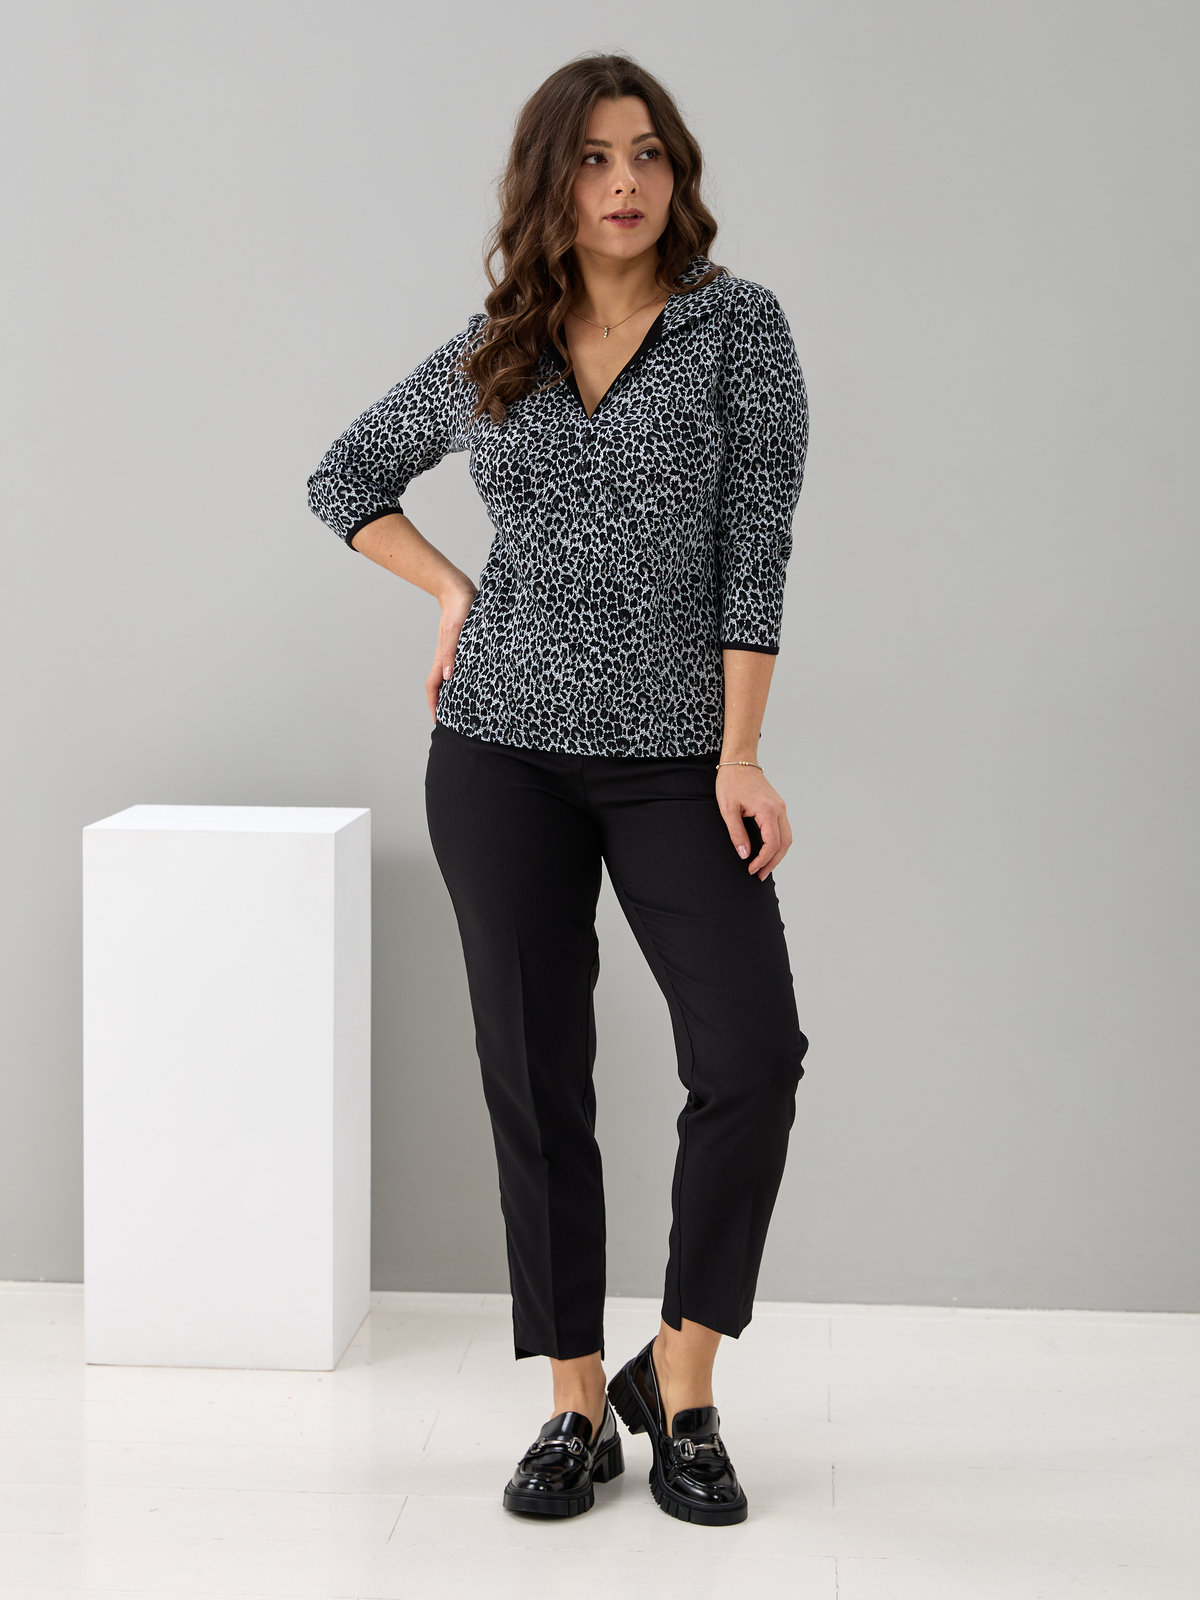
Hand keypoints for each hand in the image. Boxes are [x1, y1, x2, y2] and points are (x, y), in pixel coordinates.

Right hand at [425, 581, 477, 720]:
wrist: (460, 591)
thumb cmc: (460, 609)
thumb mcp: (457, 632)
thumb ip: (451, 654)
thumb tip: (447, 677)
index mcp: (442, 657)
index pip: (433, 686)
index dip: (434, 704)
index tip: (438, 720)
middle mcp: (446, 657)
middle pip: (440, 686)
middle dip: (442, 704)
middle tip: (451, 721)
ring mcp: (453, 652)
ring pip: (449, 678)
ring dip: (452, 693)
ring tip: (461, 708)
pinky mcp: (462, 646)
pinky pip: (458, 667)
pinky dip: (461, 679)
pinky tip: (471, 683)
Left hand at [716, 765, 791, 880]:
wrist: (739, 761)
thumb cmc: (731, 782)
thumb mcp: (728, 809)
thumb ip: (736, 833)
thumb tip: (745, 854)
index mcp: (767, 809)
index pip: (772, 843)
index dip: (763, 860)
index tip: (751, 869)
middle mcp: (779, 809)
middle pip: (784, 843)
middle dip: (773, 862)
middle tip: (759, 875)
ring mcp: (781, 807)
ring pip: (787, 837)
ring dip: (777, 855)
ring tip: (764, 867)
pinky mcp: (778, 806)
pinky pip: (783, 830)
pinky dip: (778, 844)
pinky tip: (767, 852)